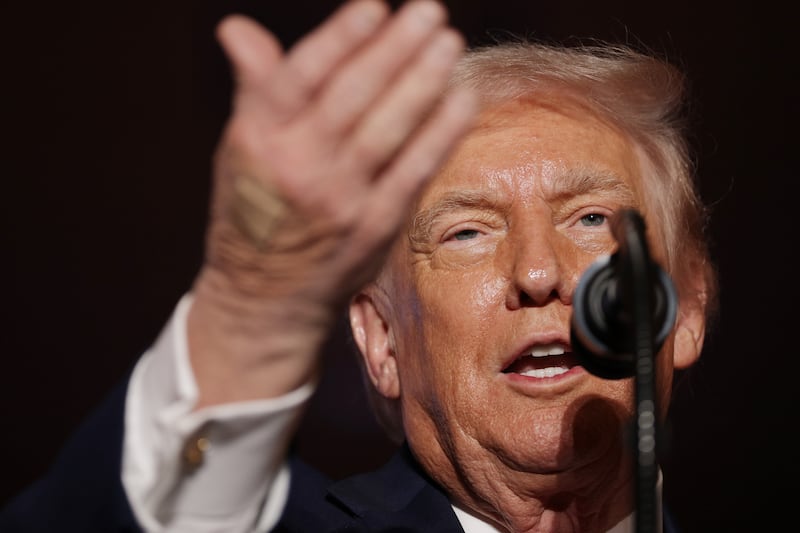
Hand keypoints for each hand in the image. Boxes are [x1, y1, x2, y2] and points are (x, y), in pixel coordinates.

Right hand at [187, 0, 476, 404]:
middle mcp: (299, 168)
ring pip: (387, 129)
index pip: (301, 77)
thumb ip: (255, 91)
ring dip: (423, 83)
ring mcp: (340, 200)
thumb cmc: (254, 211)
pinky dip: (439, 132)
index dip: (341, 38)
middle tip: (429, 12)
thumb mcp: (240, 150)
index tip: (375, 6)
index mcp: (258, 141)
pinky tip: (460, 98)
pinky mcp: (374, 226)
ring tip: (448, 42)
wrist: (264, 297)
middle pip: (353, 97)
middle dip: (395, 50)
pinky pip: (413, 170)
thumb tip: (238, 30)